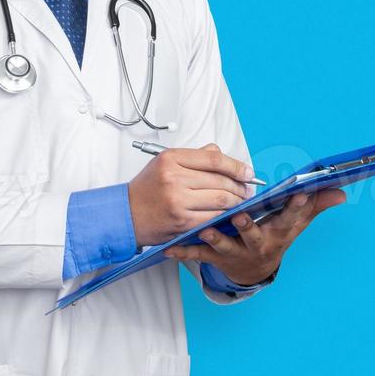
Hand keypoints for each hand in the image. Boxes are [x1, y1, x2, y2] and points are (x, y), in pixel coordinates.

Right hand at [128, 143, 252, 245]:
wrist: (126, 214)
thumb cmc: (147, 188)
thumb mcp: (165, 162)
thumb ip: (194, 156)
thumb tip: (221, 153)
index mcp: (171, 159)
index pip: (214, 159)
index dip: (236, 166)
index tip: (247, 171)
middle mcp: (174, 178)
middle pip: (220, 180)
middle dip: (240, 186)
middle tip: (247, 188)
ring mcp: (178, 201)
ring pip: (220, 200)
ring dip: (236, 201)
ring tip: (241, 200)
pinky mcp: (182, 222)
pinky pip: (213, 217)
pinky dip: (225, 215)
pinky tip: (229, 213)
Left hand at [163, 189, 346, 286]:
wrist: (252, 271)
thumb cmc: (274, 237)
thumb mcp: (295, 224)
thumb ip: (315, 205)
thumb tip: (341, 191)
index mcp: (279, 232)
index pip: (290, 217)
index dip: (296, 206)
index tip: (299, 192)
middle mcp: (259, 245)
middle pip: (255, 235)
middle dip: (248, 226)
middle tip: (240, 215)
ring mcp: (237, 253)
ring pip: (226, 247)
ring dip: (216, 239)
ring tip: (205, 230)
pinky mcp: (216, 259)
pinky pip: (199, 256)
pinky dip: (184, 252)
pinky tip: (171, 248)